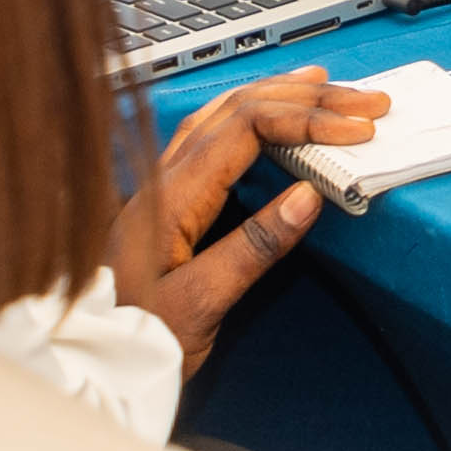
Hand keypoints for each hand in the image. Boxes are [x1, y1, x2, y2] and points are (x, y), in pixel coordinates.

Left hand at [107, 68, 392, 372]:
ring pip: (222, 115)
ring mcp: (161, 186)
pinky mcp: (166, 201)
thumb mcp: (200, 305)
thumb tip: (308, 195)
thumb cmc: (139, 339)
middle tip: (362, 101)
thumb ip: (253, 248)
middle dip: (306, 97)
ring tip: (321, 85)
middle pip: (238, 109)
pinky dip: (250, 115)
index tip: (354, 129)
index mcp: (171, 196)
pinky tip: (267, 116)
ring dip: (277, 95)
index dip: (305, 118)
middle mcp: (163, 179)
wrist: (89, 364)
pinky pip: (211, 136)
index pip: (246, 127)